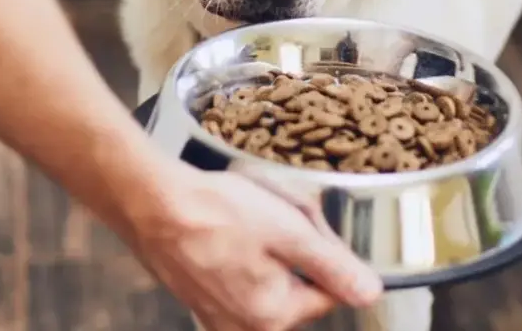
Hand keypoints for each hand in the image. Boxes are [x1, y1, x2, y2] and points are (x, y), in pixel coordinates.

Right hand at [121, 166, 382, 330]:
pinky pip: (238, 276)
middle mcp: (244, 326)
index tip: (306, 224)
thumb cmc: (215, 213)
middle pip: (298, 285)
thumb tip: (370, 292)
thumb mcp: (290, 231)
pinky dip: (240, 250)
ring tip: (247, 216)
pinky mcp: (199, 298)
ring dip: (267, 246)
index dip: (325, 250)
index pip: (330, 291)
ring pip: (268, 278)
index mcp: (273, 316)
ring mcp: (217, 315)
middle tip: (275, 213)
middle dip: (294, 247)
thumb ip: (333, 266)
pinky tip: (227, 226)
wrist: (151, 202)